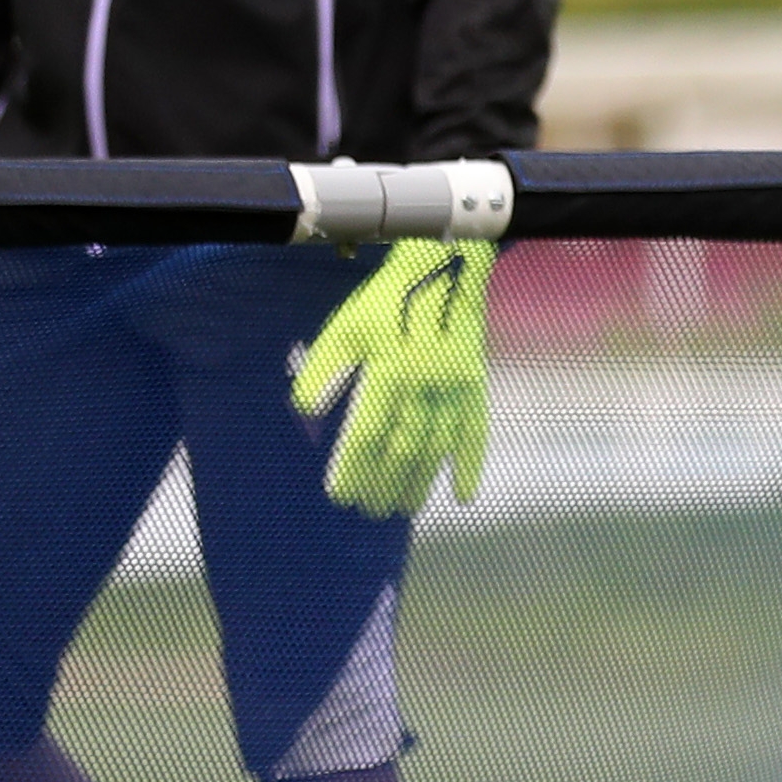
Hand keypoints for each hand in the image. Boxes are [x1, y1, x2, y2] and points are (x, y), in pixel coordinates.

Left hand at [292, 240, 492, 516]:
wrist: (440, 272)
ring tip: (403, 508)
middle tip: (369, 510)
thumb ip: (324, 370)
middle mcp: (425, 384)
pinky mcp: (475, 387)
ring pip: (437, 447)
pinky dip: (471, 466)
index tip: (339, 495)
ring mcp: (455, 388)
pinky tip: (463, 496)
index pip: (368, 432)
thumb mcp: (344, 329)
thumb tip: (305, 410)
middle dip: (383, 483)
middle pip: (403, 448)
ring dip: (420, 482)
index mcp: (388, 370)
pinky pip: (475, 434)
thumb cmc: (385, 303)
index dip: (352, 467)